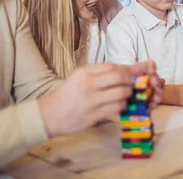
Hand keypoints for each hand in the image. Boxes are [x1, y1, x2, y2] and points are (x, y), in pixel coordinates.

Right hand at [38, 61, 160, 137]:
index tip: (133, 72)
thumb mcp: (79, 78)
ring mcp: (92, 100)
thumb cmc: (67, 95)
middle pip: (119, 77)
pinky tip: (120, 104)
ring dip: (128, 94)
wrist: (49, 115)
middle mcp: (88, 84)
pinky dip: (122, 105)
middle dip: (130, 80)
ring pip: (121, 93)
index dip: (126, 69)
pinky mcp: (94, 115)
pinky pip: (116, 108)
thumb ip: (99, 73)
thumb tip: (124, 69)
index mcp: (84, 72)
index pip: (112, 66)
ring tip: (126, 95)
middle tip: (131, 84)